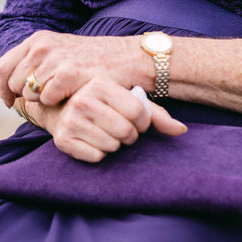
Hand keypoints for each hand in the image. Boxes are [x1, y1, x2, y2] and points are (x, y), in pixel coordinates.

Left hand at [0, 31, 146, 108]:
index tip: (9, 100)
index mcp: (38, 39)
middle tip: (42, 101)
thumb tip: (9, 83)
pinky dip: (56, 102)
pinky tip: (69, 96)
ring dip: (42, 100)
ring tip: (60, 95)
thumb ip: (35, 61)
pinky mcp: (69, 73)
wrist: (126, 59)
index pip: (3, 66)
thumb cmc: (92, 60)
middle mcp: (43, 46)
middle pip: (13, 82)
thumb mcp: (60, 52)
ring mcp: (55, 59)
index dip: (2, 87)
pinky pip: (46, 99)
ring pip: (29, 92)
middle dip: (24, 96)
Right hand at [27, 77, 185, 163]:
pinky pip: (97, 157)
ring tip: (106, 134)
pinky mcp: (63, 140)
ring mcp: (70, 120)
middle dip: (129, 136)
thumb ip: (156, 114)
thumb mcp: (127, 101)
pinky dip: (99, 154)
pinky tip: (92, 142)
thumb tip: (182, 130)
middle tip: (121, 130)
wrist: (60, 111)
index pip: (138, 112)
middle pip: (126, 131)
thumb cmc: (102, 105)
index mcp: (100, 84)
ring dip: (115, 145)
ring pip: (112, 146)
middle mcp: (83, 99)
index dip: (143, 123)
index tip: (138, 123)